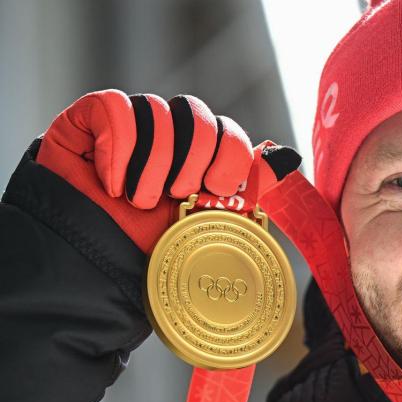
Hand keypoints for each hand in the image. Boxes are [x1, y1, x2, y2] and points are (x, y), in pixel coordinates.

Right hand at [36, 89, 262, 251]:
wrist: (91, 268)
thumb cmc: (148, 251)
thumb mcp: (208, 224)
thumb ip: (247, 189)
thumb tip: (288, 157)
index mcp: (200, 155)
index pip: (227, 129)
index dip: (229, 153)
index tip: (216, 189)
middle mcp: (167, 134)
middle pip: (196, 112)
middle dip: (193, 158)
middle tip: (175, 196)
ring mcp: (128, 124)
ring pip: (157, 110)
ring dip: (154, 163)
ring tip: (140, 199)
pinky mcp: (87, 119)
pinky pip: (115, 108)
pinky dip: (118, 150)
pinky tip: (112, 184)